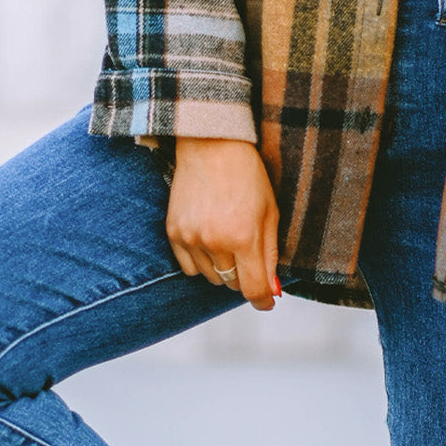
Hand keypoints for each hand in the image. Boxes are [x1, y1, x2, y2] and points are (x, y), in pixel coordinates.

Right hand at [166, 137, 279, 310]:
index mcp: (244, 237)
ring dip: (222, 267)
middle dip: (244, 275)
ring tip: (227, 236)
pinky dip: (201, 261)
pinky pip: (188, 267)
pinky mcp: (173, 233)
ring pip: (210, 277)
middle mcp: (215, 242)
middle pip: (231, 284)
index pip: (252, 289)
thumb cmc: (247, 175)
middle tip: (247, 250)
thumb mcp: (270, 212)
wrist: (212, 145)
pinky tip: (208, 237)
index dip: (263, 299)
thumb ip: (270, 254)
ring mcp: (191, 238)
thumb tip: (271, 290)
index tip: (267, 300)